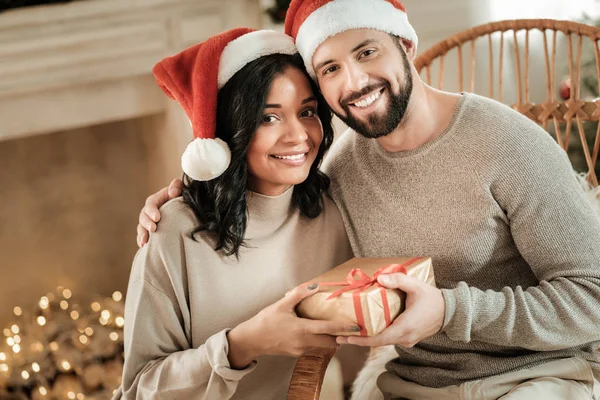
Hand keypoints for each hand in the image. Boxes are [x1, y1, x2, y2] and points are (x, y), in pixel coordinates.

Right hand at [136, 179, 183, 246]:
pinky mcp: (151, 232)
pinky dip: (142, 241)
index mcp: (156, 200)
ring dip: (142, 234)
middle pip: (143, 216)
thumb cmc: (181, 198)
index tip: (157, 218)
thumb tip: (173, 192)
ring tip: (145, 241)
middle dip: (147, 223)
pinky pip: (143, 236)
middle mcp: (150, 212)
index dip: (152, 210)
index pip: (151, 203)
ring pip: (141, 227)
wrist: (184, 210)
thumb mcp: (181, 189)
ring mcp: (149, 222)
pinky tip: (144, 247)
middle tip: (153, 229)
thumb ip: (177, 186)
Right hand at [227, 284, 359, 368]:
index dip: (343, 328)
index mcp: (302, 329)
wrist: (252, 340)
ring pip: (322, 346)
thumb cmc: (265, 321)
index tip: (356, 327)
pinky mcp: (296, 353)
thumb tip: (315, 285)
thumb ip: (299, 294)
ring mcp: (300, 350)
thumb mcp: (281, 304)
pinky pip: (312, 348)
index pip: (328, 329)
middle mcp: (304, 342)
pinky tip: (317, 333)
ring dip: (330, 339)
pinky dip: (318, 341)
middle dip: (340, 337)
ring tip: (336, 329)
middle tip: (349, 328)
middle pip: (330, 342)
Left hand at [336, 273, 444, 347]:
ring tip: (349, 333)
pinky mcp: (408, 338)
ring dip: (366, 339)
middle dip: (358, 340)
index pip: (379, 339)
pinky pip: (389, 339)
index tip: (346, 337)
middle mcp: (405, 338)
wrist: (450, 312)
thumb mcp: (416, 285)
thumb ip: (398, 280)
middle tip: (339, 336)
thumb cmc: (433, 299)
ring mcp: (407, 340)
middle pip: (377, 342)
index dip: (361, 340)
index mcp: (405, 327)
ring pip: (383, 342)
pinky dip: (376, 336)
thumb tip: (380, 278)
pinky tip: (366, 330)